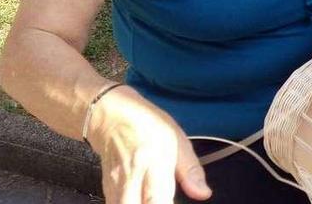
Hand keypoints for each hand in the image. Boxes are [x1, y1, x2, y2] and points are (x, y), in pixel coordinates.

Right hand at [87, 85, 211, 203]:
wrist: (112, 116)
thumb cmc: (147, 125)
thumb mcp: (178, 141)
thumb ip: (191, 171)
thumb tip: (203, 193)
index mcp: (154, 164)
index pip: (158, 201)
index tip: (175, 201)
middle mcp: (131, 179)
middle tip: (162, 200)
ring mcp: (115, 186)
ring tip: (152, 199)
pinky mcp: (107, 190)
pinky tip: (141, 199)